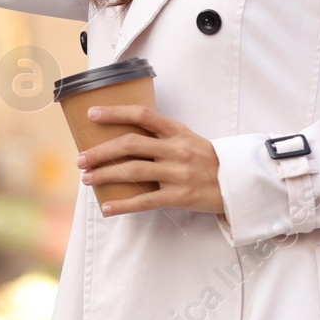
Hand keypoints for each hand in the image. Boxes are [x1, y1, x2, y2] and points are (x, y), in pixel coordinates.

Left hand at [75, 104, 224, 216]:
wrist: (238, 183)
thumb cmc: (206, 159)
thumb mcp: (187, 138)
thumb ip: (160, 136)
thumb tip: (122, 137)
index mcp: (176, 131)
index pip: (141, 114)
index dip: (115, 112)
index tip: (91, 114)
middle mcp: (175, 149)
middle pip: (130, 144)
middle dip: (100, 151)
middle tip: (81, 159)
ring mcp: (177, 173)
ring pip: (133, 171)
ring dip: (105, 174)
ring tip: (87, 178)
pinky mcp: (179, 196)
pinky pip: (145, 200)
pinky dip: (123, 204)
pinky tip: (107, 207)